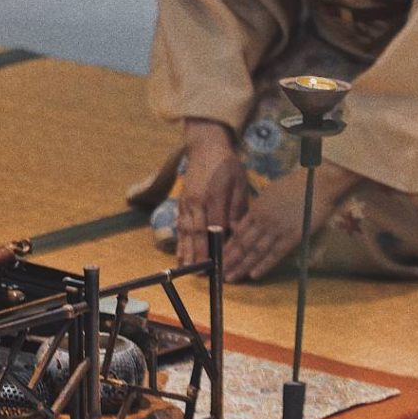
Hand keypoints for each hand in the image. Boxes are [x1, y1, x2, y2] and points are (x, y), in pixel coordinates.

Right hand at [177, 119, 249, 267]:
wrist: (205, 145)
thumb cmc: (226, 163)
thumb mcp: (238, 182)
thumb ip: (237, 207)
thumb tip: (238, 231)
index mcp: (212, 196)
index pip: (214, 228)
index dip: (215, 248)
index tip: (217, 265)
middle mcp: (196, 201)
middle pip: (196, 232)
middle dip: (196, 254)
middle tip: (198, 274)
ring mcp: (186, 201)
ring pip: (185, 229)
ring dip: (184, 249)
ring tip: (184, 268)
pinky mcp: (182, 201)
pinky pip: (179, 223)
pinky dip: (179, 239)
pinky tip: (179, 251)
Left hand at [224, 162, 361, 281]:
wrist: (315, 183)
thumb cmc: (293, 187)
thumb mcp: (269, 194)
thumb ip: (257, 210)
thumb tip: (246, 223)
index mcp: (256, 209)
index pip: (237, 232)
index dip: (228, 246)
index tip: (218, 256)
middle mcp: (262, 220)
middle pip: (242, 243)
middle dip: (229, 259)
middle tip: (218, 273)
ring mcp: (276, 229)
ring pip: (255, 251)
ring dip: (241, 266)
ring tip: (229, 278)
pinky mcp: (292, 237)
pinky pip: (275, 254)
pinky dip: (263, 265)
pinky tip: (253, 275)